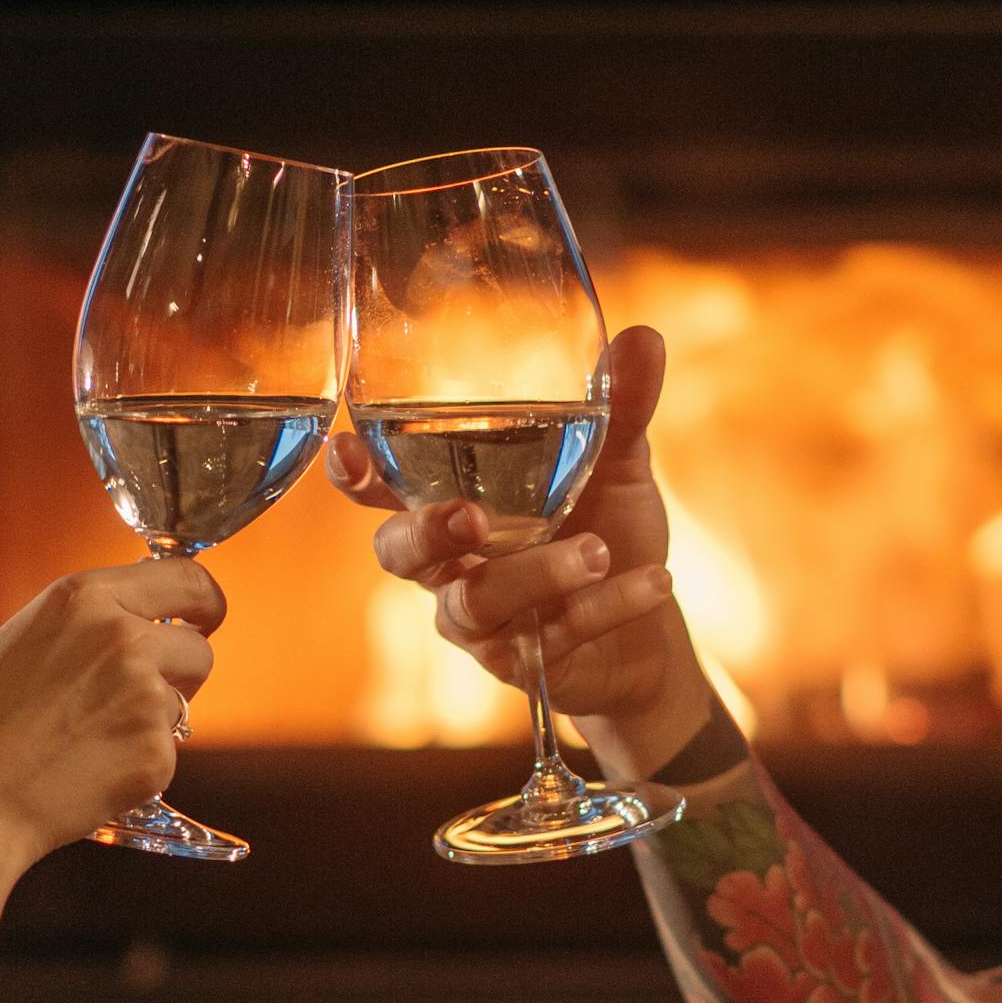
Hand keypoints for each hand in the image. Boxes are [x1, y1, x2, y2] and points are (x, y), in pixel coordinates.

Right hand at [0, 557, 225, 881]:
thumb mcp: (29, 639)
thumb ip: (91, 622)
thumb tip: (147, 620)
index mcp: (85, 597)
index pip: (187, 580)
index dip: (203, 604)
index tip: (204, 618)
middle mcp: (123, 636)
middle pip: (198, 649)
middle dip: (179, 674)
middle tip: (132, 702)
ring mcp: (144, 694)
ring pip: (183, 706)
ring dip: (152, 722)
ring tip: (88, 742)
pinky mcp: (156, 752)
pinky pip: (166, 755)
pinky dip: (138, 768)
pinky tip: (88, 774)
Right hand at [326, 324, 712, 773]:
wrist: (648, 635)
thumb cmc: (609, 532)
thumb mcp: (618, 468)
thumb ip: (618, 410)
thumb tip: (643, 338)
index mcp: (451, 503)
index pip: (381, 489)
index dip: (354, 475)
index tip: (345, 448)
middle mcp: (450, 565)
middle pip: (399, 553)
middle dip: (426, 532)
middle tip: (472, 517)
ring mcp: (480, 621)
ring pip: (473, 603)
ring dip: (536, 574)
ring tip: (598, 551)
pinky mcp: (520, 664)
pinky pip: (549, 637)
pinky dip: (605, 606)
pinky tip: (656, 583)